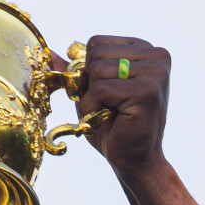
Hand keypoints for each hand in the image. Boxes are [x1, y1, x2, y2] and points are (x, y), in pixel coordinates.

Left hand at [68, 36, 170, 176]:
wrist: (135, 161)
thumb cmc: (114, 127)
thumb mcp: (91, 92)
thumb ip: (74, 69)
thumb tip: (47, 53)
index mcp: (145, 50)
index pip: (97, 43)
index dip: (90, 72)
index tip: (107, 94)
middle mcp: (156, 55)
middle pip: (96, 52)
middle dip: (90, 84)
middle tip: (108, 106)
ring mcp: (155, 72)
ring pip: (96, 69)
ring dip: (92, 98)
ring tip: (110, 113)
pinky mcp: (148, 90)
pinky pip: (100, 89)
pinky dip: (94, 108)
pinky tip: (110, 120)